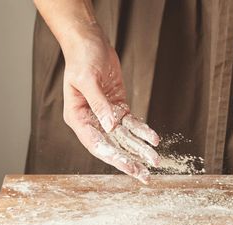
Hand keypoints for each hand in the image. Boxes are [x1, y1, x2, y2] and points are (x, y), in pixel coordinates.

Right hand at [61, 27, 159, 182]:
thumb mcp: (88, 80)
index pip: (96, 144)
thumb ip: (99, 105)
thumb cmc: (82, 59)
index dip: (113, 157)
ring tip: (154, 162)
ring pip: (124, 138)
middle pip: (112, 146)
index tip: (129, 167)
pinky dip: (143, 132)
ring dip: (139, 149)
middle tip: (144, 175)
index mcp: (77, 118)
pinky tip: (154, 140)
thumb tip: (110, 127)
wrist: (89, 41)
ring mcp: (105, 115)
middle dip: (129, 161)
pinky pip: (132, 124)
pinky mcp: (118, 107)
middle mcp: (91, 121)